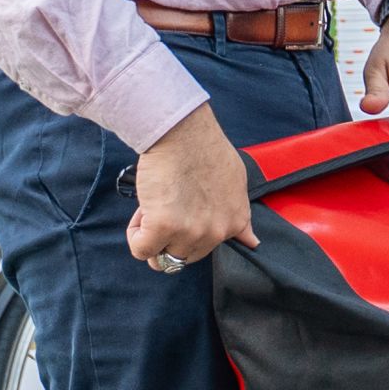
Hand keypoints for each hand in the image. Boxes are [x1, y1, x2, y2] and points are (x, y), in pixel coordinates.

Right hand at [124, 108, 258, 270]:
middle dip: (169, 239)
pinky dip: (135, 235)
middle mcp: (216, 232)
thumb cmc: (204, 148)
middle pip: (183, 257)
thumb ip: (240, 216)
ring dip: (151, 237)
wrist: (182, 131)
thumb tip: (252, 242)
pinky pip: (141, 249)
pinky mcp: (163, 227)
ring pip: (162, 258)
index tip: (182, 211)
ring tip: (151, 208)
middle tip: (163, 208)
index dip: (187, 231)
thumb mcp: (236, 182)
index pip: (206, 249)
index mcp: (235, 221)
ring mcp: (191, 232)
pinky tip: (142, 211)